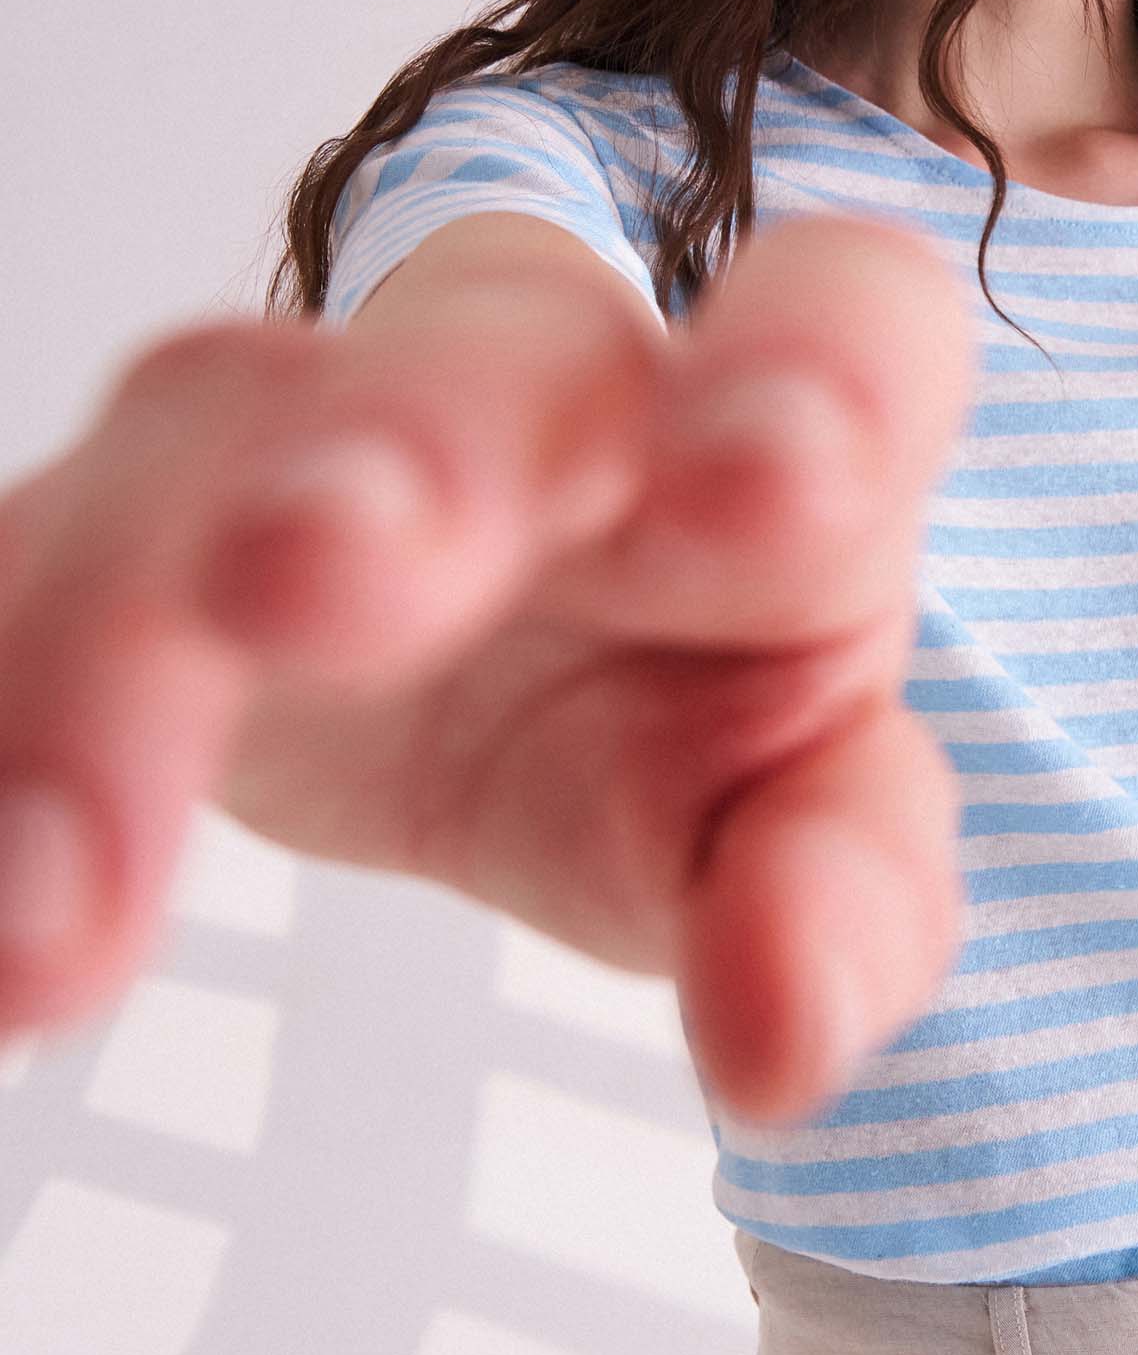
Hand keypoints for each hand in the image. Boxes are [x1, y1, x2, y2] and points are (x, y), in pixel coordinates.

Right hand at [0, 210, 977, 1125]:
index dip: (810, 376)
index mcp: (755, 444)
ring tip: (55, 897)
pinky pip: (8, 586)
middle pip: (465, 369)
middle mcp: (524, 392)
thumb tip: (778, 1037)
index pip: (836, 318)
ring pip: (182, 469)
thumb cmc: (695, 701)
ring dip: (101, 662)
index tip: (776, 488)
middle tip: (308, 581)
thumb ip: (838, 900)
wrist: (512, 666)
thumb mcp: (806, 818)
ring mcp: (288, 442)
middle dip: (392, 458)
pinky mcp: (110, 531)